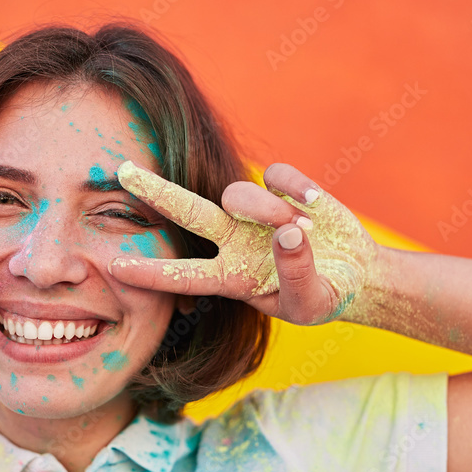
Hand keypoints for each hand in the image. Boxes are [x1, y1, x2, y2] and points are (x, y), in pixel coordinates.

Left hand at [109, 161, 378, 324]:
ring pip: (240, 193)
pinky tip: (315, 207)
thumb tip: (286, 234)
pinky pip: (277, 176)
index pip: (183, 275)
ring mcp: (254, 213)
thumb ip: (298, 274)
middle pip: (186, 212)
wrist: (356, 273)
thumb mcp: (312, 301)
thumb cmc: (323, 296)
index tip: (115, 265)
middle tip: (122, 170)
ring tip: (303, 230)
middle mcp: (233, 241)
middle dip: (154, 191)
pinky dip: (297, 189)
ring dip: (269, 211)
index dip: (150, 271)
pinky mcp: (281, 189)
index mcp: (230, 277)